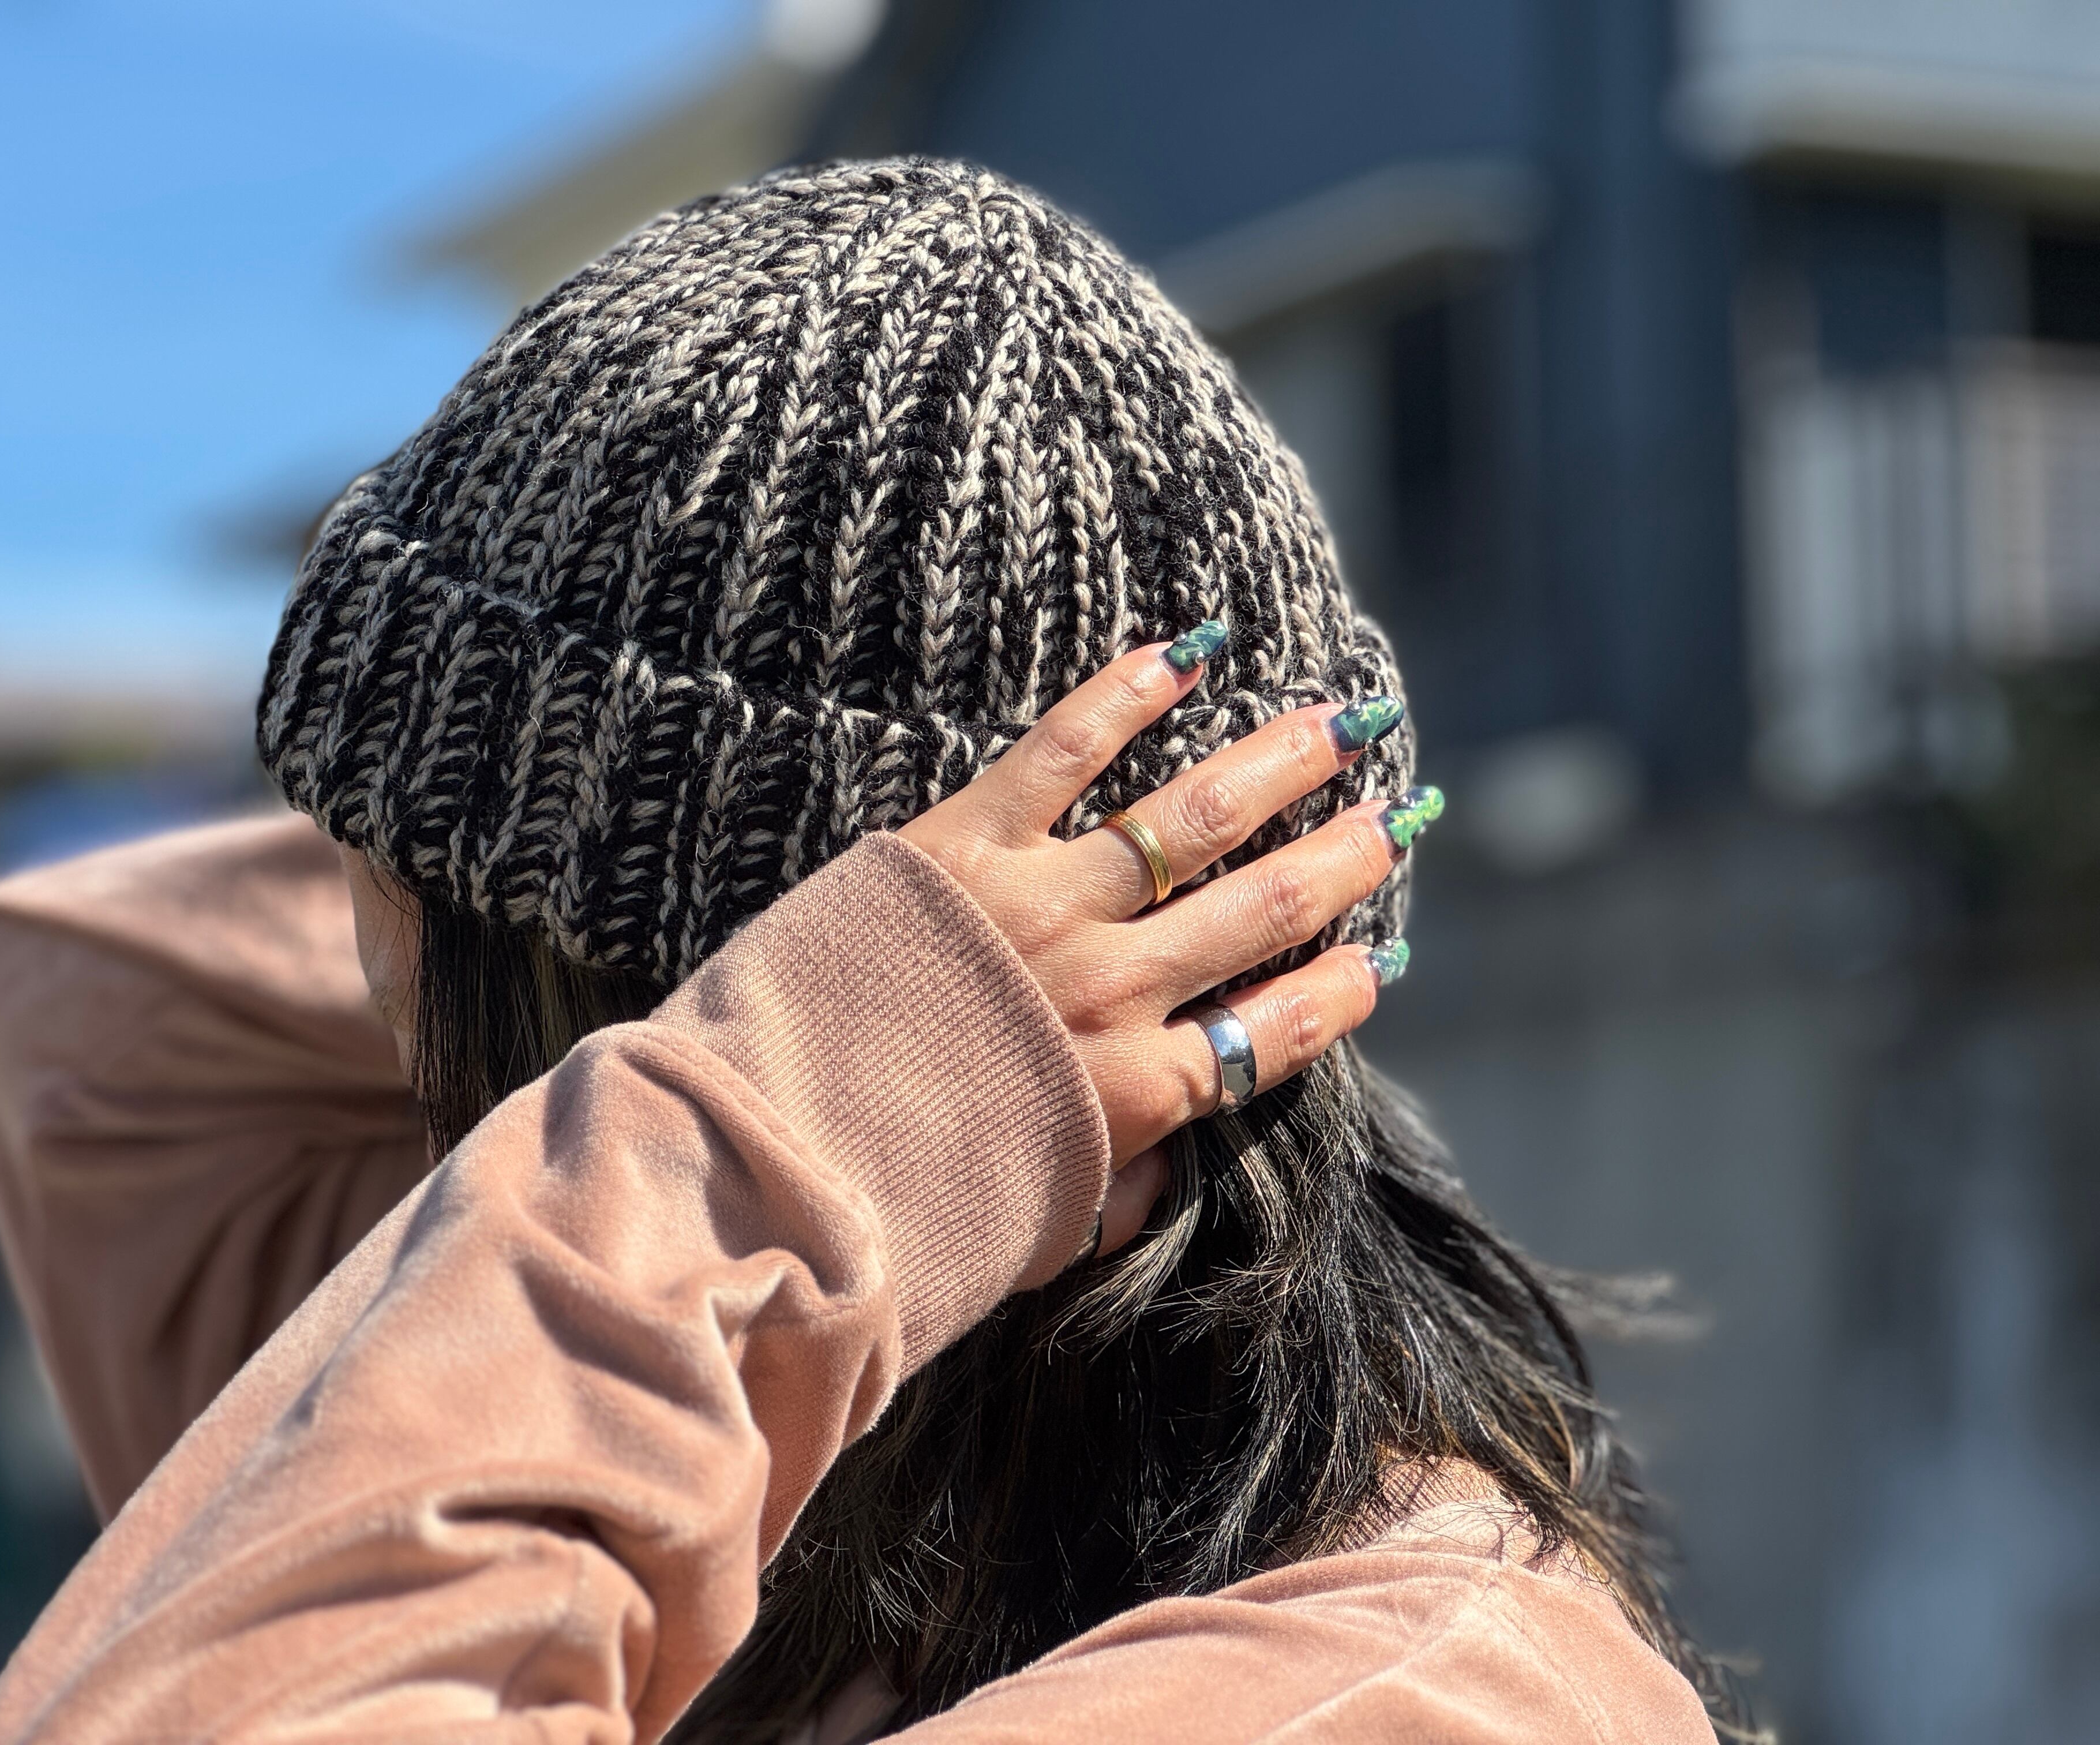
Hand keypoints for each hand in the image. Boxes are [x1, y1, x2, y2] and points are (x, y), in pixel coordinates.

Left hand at [898, 630, 1421, 1256]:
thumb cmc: (895, 1204)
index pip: (1273, 1029)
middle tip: (1400, 815)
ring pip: (1192, 817)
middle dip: (1343, 860)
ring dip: (1276, 762)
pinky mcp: (959, 843)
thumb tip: (1176, 1165)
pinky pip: (1062, 751)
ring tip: (1339, 719)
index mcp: (1131, 1091)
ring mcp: (1038, 907)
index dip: (1340, 990)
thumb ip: (1119, 1193)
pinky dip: (1127, 695)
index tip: (1382, 957)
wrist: (768, 1154)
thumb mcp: (1035, 1227)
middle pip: (1260, 910)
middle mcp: (1107, 990)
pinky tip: (1187, 653)